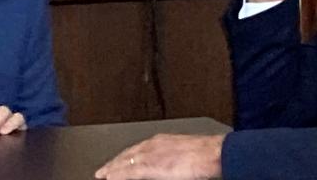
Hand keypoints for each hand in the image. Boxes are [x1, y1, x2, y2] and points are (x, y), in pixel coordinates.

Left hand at [94, 134, 224, 179]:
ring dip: (112, 168)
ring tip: (103, 175)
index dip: (125, 157)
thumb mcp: (185, 152)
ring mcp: (151, 155)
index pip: (137, 149)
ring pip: (125, 162)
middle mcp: (153, 145)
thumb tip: (172, 164)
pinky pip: (129, 171)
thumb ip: (173, 157)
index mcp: (162, 140)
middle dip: (114, 162)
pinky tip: (110, 178)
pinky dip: (118, 174)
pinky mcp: (151, 166)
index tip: (117, 163)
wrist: (213, 154)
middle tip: (103, 170)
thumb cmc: (206, 154)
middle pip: (127, 154)